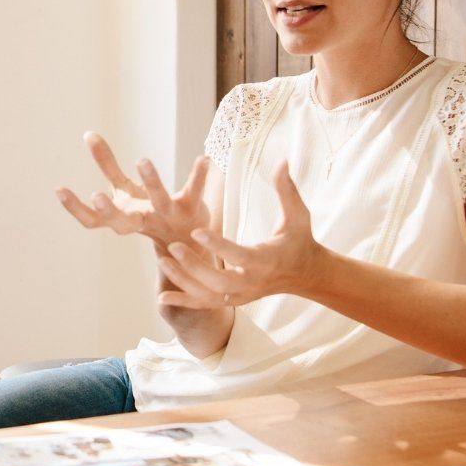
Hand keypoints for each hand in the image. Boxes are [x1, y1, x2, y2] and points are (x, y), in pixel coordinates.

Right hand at [55, 132, 212, 253]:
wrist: (189, 246)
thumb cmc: (149, 214)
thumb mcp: (125, 191)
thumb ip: (107, 164)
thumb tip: (87, 133)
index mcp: (122, 218)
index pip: (92, 220)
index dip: (75, 208)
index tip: (59, 189)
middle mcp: (142, 221)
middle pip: (121, 221)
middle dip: (107, 210)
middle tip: (95, 195)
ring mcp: (167, 216)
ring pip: (159, 202)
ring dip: (151, 182)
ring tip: (142, 160)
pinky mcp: (191, 209)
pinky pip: (194, 191)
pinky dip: (198, 175)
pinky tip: (203, 158)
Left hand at [156, 163, 331, 308]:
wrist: (304, 274)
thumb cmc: (299, 240)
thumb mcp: (298, 215)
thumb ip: (286, 190)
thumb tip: (282, 161)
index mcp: (266, 260)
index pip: (239, 255)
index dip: (217, 246)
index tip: (195, 231)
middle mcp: (252, 282)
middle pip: (219, 281)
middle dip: (194, 266)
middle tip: (172, 246)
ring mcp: (242, 295)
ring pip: (208, 294)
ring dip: (184, 280)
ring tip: (162, 259)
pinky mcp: (234, 301)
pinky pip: (205, 304)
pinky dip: (184, 301)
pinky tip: (161, 296)